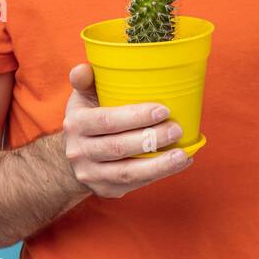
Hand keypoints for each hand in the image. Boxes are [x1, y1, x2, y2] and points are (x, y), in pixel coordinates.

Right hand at [61, 62, 192, 197]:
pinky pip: (136, 184)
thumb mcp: (82, 96)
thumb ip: (84, 79)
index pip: (107, 121)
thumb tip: (85, 68)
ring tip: (183, 154)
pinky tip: (181, 162)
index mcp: (75, 124)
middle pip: (118, 148)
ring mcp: (92, 175)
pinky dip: (160, 174)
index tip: (163, 110)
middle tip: (176, 128)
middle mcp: (79, 151)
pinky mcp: (106, 190)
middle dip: (151, 139)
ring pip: (128, 172)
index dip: (136, 117)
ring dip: (159, 164)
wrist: (76, 155)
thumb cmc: (88, 116)